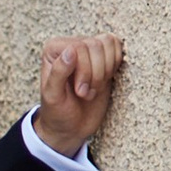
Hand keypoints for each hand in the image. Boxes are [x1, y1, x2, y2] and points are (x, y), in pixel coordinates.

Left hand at [35, 32, 123, 155]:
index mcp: (54, 50)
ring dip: (105, 71)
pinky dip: (115, 65)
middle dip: (95, 74)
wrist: (71, 127)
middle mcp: (70, 45)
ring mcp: (88, 50)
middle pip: (95, 45)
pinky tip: (104, 80)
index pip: (79, 47)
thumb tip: (70, 50)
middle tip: (85, 93)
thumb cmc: (57, 113)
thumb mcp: (53, 96)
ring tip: (93, 87)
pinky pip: (117, 48)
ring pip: (108, 43)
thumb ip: (58, 72)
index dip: (84, 70)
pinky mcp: (104, 58)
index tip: (79, 91)